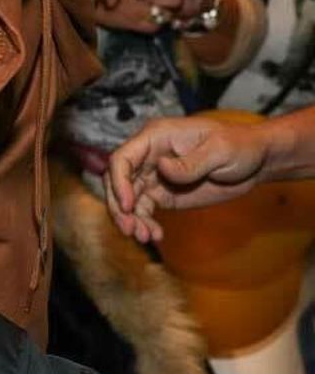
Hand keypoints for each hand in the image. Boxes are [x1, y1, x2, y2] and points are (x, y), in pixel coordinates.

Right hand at [105, 116, 271, 242]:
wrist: (255, 161)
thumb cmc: (239, 146)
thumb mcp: (220, 150)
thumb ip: (191, 162)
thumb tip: (162, 168)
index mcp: (156, 137)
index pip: (122, 158)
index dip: (119, 182)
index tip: (128, 206)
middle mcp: (148, 156)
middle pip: (118, 181)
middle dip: (120, 207)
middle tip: (130, 230)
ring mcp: (154, 175)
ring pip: (128, 198)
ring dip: (131, 219)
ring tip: (145, 237)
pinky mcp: (163, 192)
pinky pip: (144, 209)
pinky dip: (145, 222)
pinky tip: (155, 235)